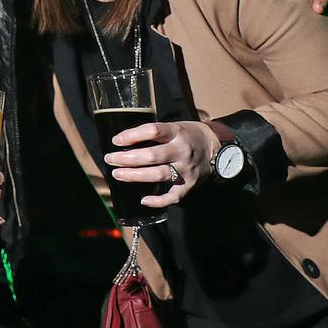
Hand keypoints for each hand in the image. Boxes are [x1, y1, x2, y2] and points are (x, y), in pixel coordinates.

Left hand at [103, 121, 221, 207]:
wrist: (217, 148)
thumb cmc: (188, 135)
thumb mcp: (174, 126)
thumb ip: (155, 133)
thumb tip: (124, 140)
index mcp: (177, 132)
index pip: (152, 131)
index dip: (132, 135)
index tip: (115, 140)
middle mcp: (182, 150)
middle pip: (151, 156)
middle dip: (126, 158)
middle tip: (110, 159)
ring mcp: (186, 169)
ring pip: (158, 175)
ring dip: (135, 176)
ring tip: (117, 174)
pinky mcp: (189, 185)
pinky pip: (173, 196)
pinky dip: (158, 201)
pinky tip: (143, 200)